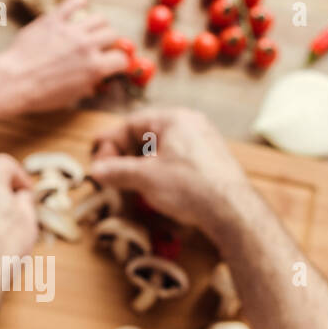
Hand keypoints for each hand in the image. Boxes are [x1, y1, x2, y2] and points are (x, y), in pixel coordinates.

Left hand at [0, 0, 129, 113]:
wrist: (14, 81)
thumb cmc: (40, 95)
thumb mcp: (71, 97)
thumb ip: (88, 86)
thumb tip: (97, 82)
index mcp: (95, 68)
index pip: (122, 60)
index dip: (121, 63)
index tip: (116, 64)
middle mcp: (87, 46)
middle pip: (112, 35)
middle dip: (110, 42)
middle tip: (102, 47)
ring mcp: (71, 30)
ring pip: (99, 18)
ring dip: (99, 25)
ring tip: (91, 30)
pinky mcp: (54, 20)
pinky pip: (74, 2)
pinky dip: (80, 1)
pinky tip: (82, 4)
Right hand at [87, 107, 250, 226]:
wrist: (232, 210)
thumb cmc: (190, 187)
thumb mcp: (145, 178)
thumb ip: (117, 171)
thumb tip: (95, 170)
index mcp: (174, 118)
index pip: (132, 123)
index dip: (110, 142)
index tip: (96, 158)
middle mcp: (191, 124)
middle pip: (146, 134)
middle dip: (124, 154)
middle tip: (108, 171)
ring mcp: (203, 141)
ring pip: (161, 148)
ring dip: (140, 163)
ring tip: (126, 181)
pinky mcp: (210, 160)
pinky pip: (176, 158)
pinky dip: (158, 169)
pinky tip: (151, 186)